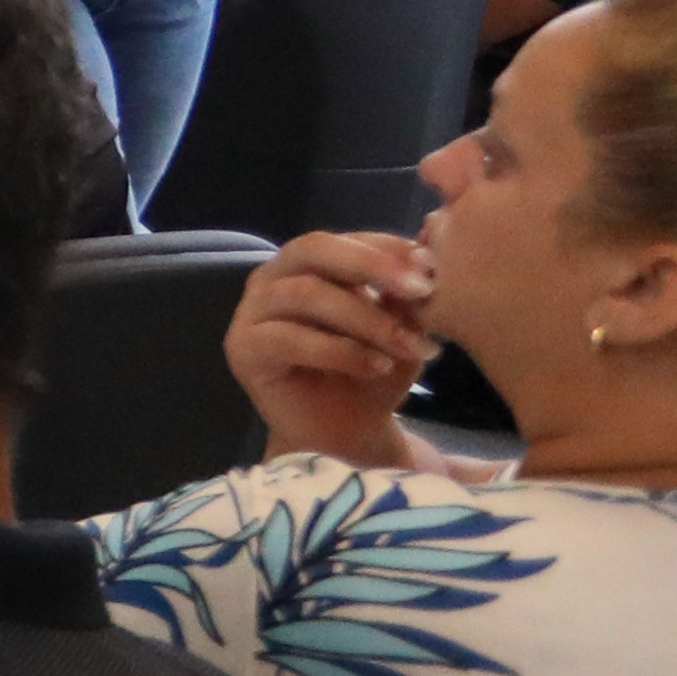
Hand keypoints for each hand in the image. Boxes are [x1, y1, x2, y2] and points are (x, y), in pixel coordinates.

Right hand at [226, 232, 438, 461]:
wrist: (347, 436)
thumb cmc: (372, 374)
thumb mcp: (401, 329)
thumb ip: (405, 297)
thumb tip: (428, 260)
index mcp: (310, 264)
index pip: (347, 239)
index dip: (389, 248)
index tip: (433, 270)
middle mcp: (274, 277)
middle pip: (314, 249)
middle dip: (372, 266)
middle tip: (421, 290)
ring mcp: (252, 310)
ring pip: (307, 293)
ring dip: (366, 318)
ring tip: (409, 346)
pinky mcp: (244, 347)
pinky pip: (290, 338)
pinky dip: (340, 351)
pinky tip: (377, 366)